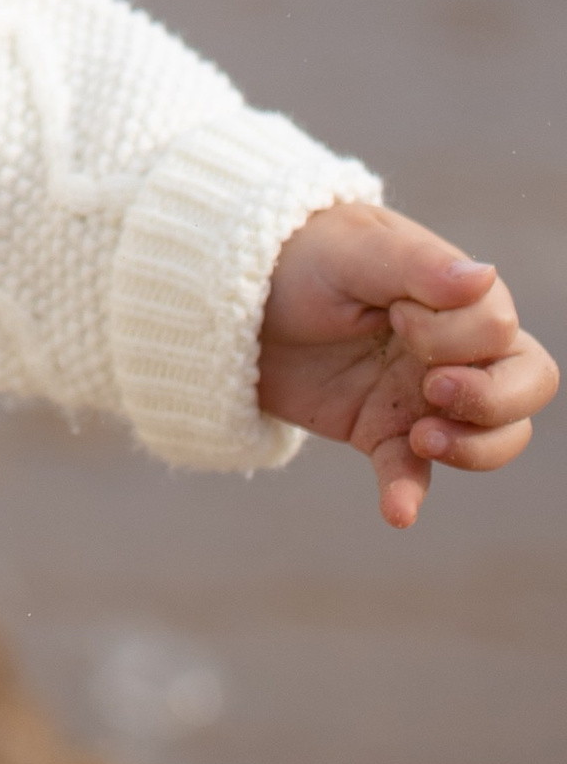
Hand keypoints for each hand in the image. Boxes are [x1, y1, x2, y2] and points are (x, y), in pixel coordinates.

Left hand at [258, 202, 555, 528]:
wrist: (234, 294)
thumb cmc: (300, 254)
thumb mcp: (351, 251)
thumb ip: (416, 267)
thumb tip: (486, 276)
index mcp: (453, 294)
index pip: (500, 328)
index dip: (458, 333)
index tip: (395, 316)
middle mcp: (452, 345)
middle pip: (528, 382)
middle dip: (495, 398)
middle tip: (433, 389)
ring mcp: (420, 392)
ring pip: (494, 436)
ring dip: (474, 448)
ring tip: (419, 438)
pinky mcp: (380, 431)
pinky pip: (411, 473)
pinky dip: (408, 493)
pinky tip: (397, 512)